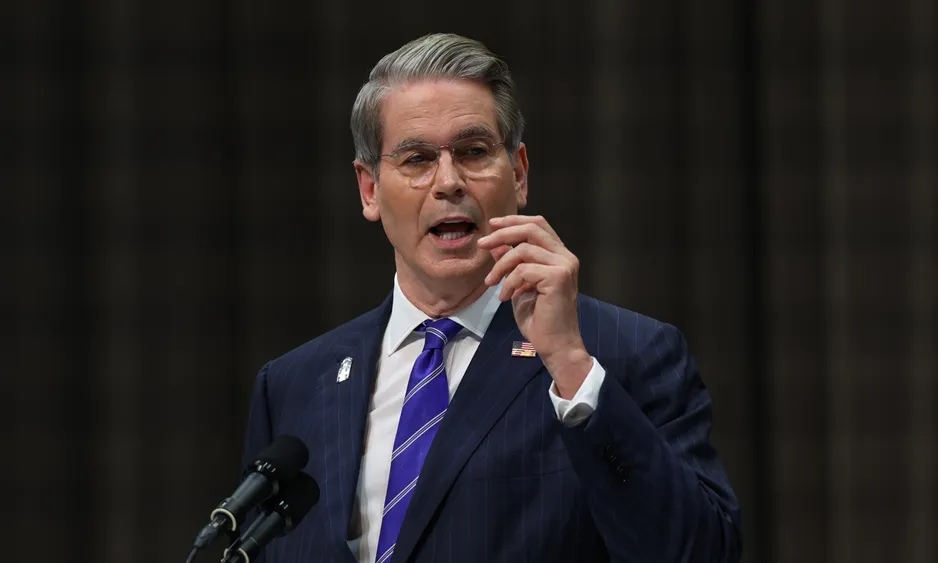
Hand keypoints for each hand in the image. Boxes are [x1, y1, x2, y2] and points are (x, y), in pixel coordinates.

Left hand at [477, 215, 592, 397]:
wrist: (555, 345)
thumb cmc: (539, 319)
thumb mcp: (518, 286)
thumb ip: (511, 264)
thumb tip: (495, 245)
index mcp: (559, 256)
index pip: (538, 225)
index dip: (514, 221)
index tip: (492, 225)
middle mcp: (565, 257)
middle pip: (532, 229)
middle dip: (502, 233)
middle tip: (481, 244)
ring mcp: (564, 266)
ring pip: (523, 250)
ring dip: (500, 265)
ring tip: (491, 282)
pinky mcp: (558, 278)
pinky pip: (523, 270)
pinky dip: (508, 282)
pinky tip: (505, 297)